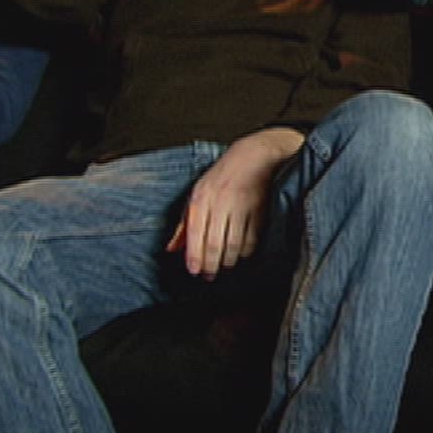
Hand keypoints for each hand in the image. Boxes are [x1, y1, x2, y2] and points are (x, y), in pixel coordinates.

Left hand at [166, 128, 302, 279]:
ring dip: (228, 262)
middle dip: (211, 265)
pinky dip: (245, 253)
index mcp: (202, 197)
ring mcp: (242, 207)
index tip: (194, 271)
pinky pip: (252, 240)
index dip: (195, 256)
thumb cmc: (223, 176)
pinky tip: (240, 257)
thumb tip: (172, 249)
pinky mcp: (260, 212)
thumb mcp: (198, 193)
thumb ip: (184, 222)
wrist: (255, 156)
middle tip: (208, 277)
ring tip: (223, 268)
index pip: (195, 233)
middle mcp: (221, 202)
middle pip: (214, 243)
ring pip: (234, 245)